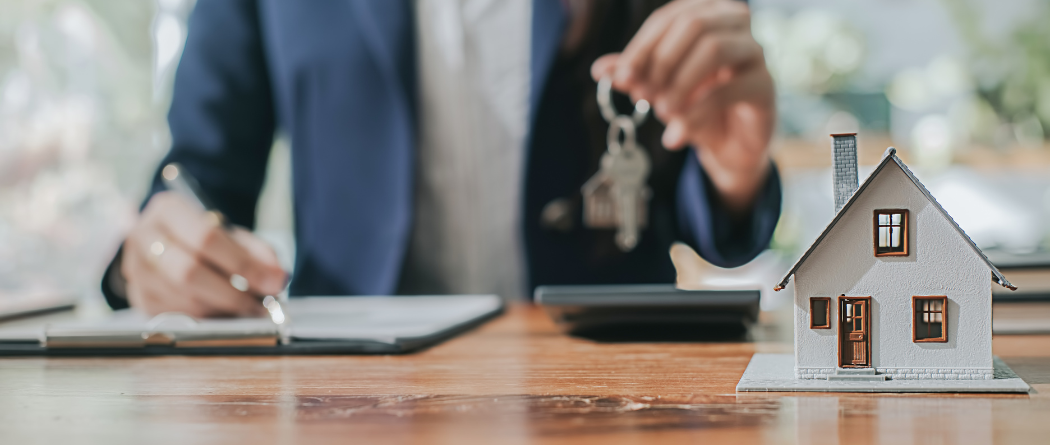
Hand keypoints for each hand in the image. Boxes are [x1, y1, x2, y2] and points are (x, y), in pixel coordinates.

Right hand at [121, 192, 287, 317]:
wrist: (173, 240)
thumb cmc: (207, 235)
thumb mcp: (234, 233)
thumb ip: (258, 252)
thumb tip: (278, 278)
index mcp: (168, 210)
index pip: (206, 238)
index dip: (242, 264)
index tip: (273, 282)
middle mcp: (143, 238)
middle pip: (189, 272)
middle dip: (233, 294)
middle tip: (263, 305)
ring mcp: (136, 270)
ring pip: (183, 299)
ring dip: (223, 309)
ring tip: (249, 308)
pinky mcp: (140, 298)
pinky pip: (178, 316)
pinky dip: (208, 318)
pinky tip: (226, 313)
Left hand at [591, 0, 774, 214]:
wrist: (728, 142)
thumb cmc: (693, 102)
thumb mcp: (658, 87)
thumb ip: (634, 74)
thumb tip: (600, 69)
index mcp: (706, 13)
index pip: (668, 18)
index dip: (642, 47)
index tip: (621, 77)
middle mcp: (735, 23)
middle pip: (693, 24)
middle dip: (661, 61)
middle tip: (642, 95)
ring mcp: (754, 52)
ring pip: (714, 48)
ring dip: (680, 83)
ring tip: (662, 112)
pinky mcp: (764, 85)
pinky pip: (729, 88)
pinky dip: (697, 111)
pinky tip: (678, 132)